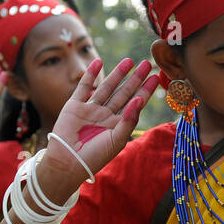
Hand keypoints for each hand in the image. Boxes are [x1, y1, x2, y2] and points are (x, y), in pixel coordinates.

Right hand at [41, 58, 160, 196]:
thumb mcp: (116, 140)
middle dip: (136, 79)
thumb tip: (139, 99)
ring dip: (117, 74)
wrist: (67, 162)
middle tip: (148, 64)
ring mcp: (90, 109)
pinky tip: (98, 62)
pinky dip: (90, 75)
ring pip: (106, 87)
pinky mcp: (75, 106)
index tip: (156, 77)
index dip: (145, 91)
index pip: (135, 104)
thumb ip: (129, 120)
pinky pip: (84, 87)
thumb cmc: (94, 156)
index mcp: (118, 125)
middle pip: (124, 93)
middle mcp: (106, 115)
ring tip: (129, 60)